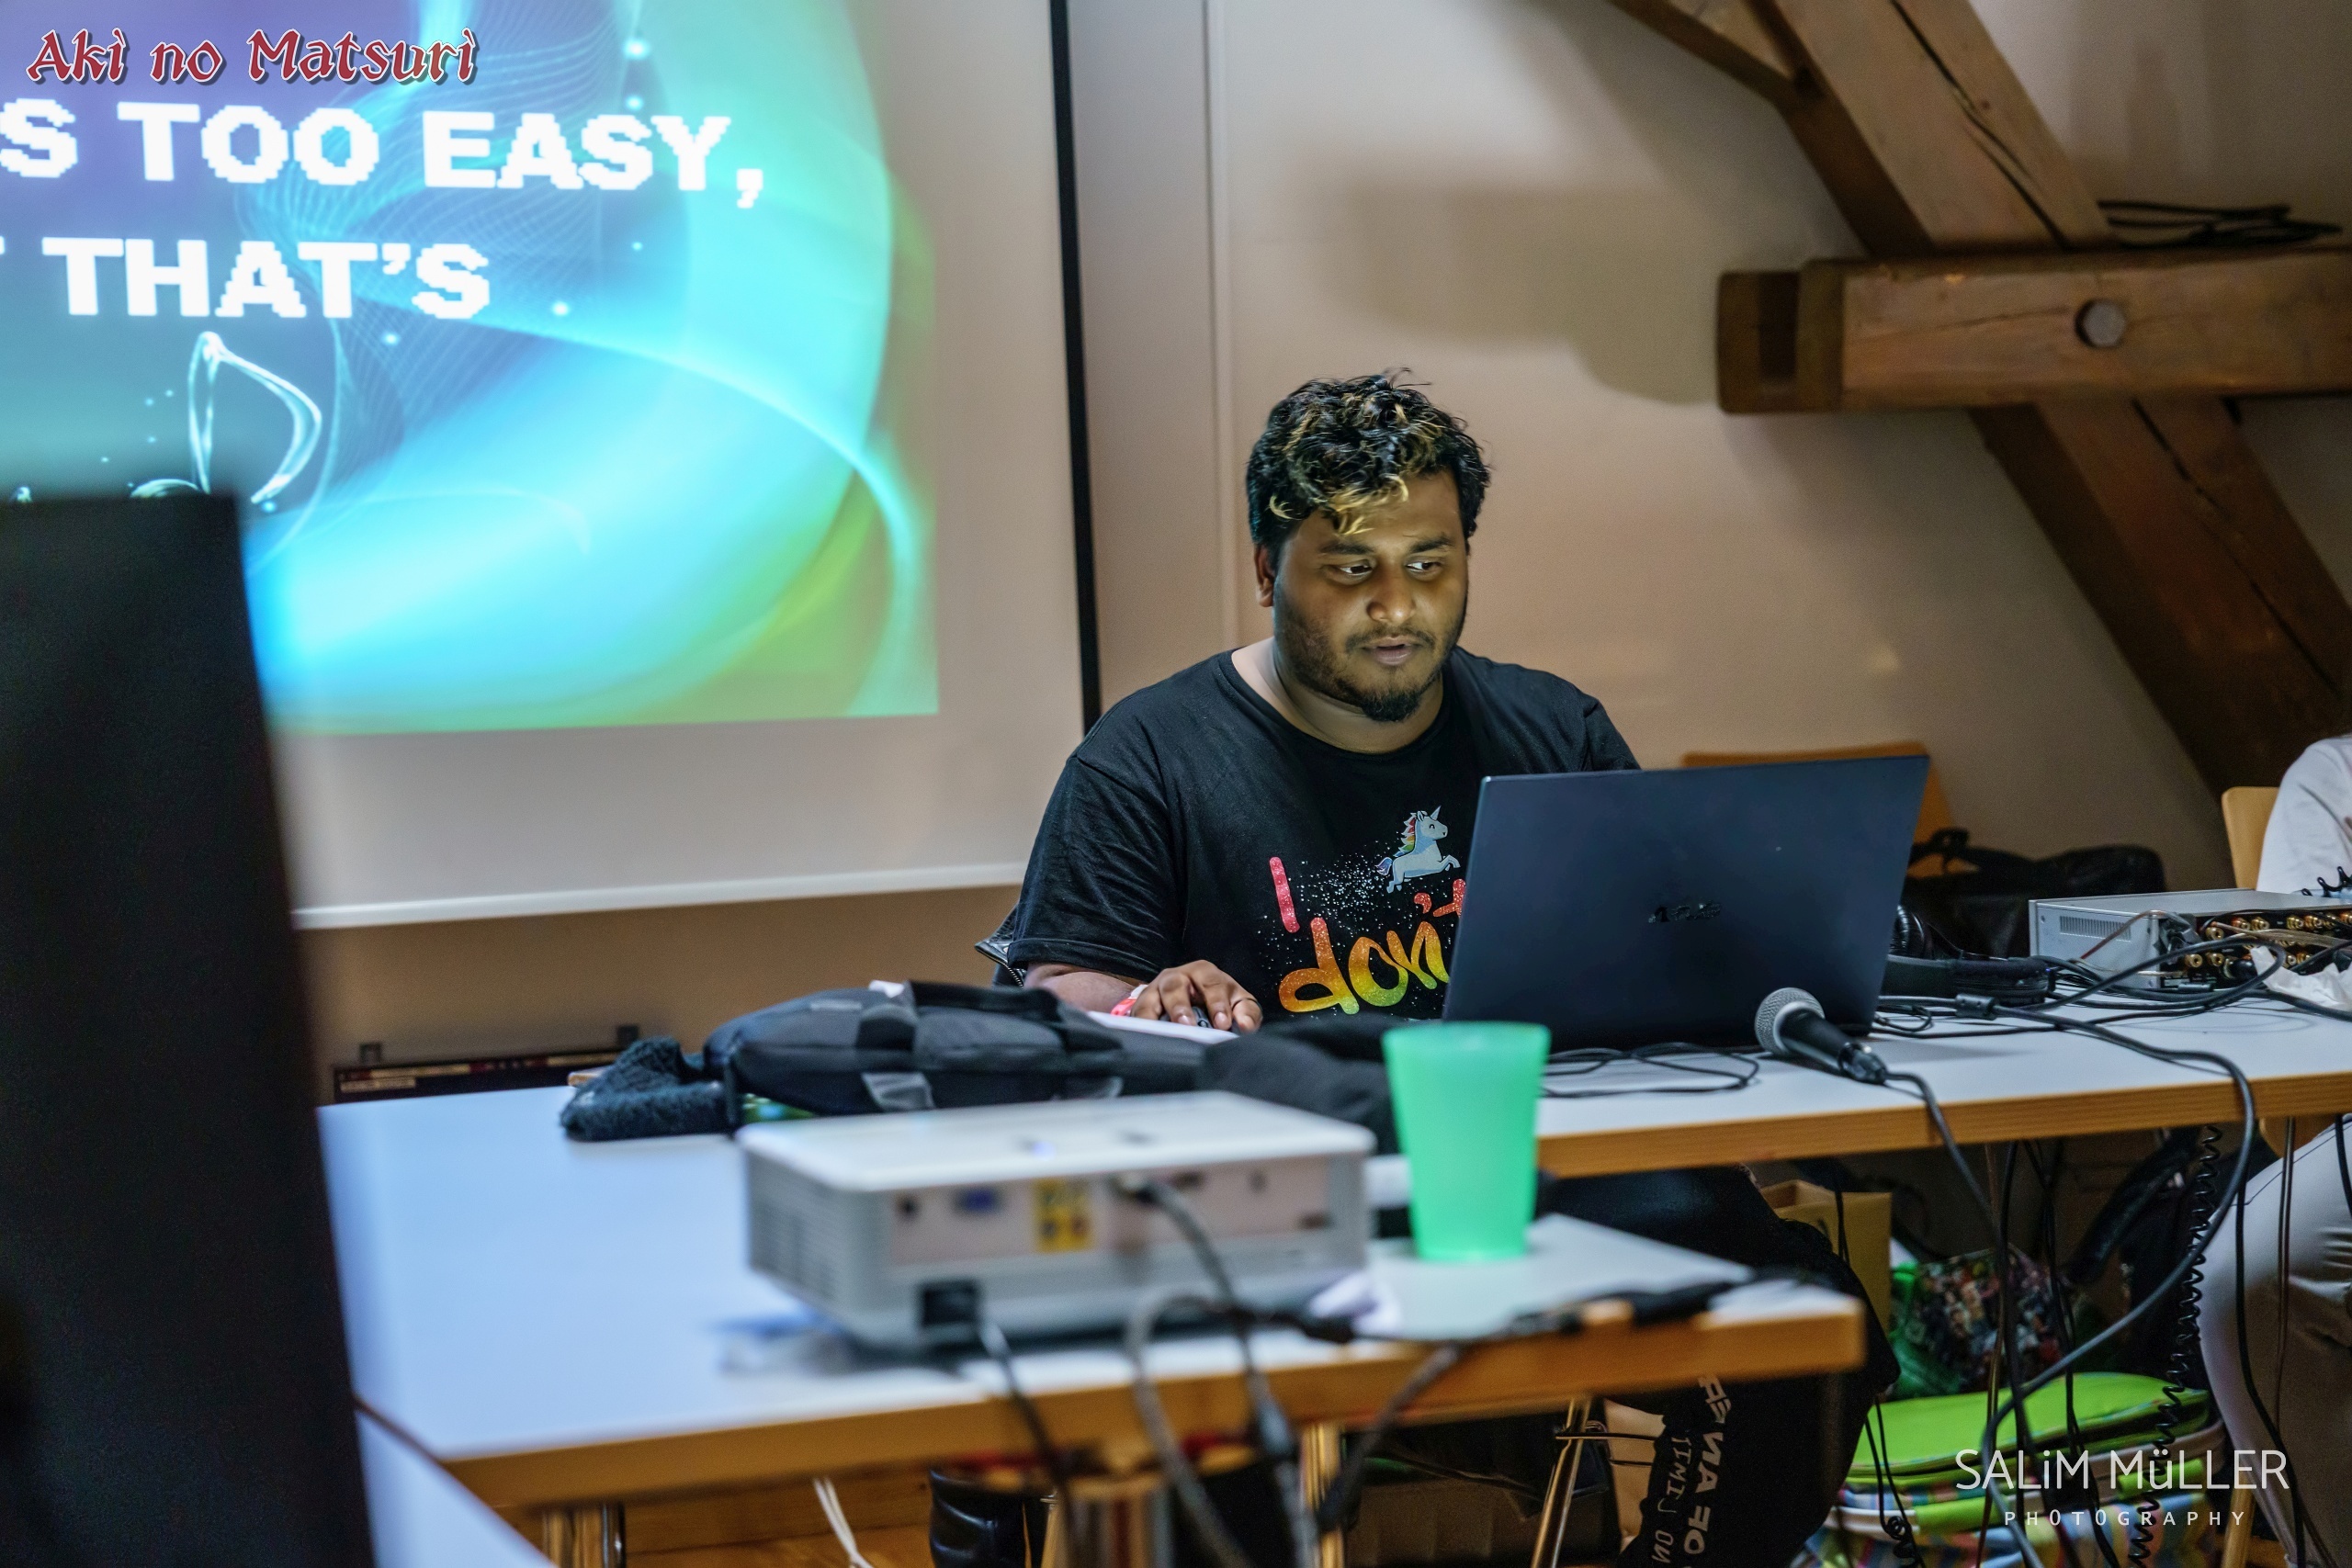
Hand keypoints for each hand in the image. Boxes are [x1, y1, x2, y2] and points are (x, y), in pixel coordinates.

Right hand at [1130, 961, 1261, 1031]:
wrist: (1197, 1003)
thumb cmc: (1219, 1002)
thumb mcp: (1238, 1003)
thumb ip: (1247, 1013)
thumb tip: (1245, 1026)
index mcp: (1204, 972)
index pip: (1211, 983)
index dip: (1217, 1002)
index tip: (1222, 1024)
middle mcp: (1176, 977)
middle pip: (1174, 986)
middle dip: (1180, 1006)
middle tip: (1187, 1025)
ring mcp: (1155, 991)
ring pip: (1150, 999)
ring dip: (1153, 1016)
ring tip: (1159, 1034)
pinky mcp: (1141, 1007)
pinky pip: (1136, 1015)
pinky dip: (1139, 1027)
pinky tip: (1144, 1040)